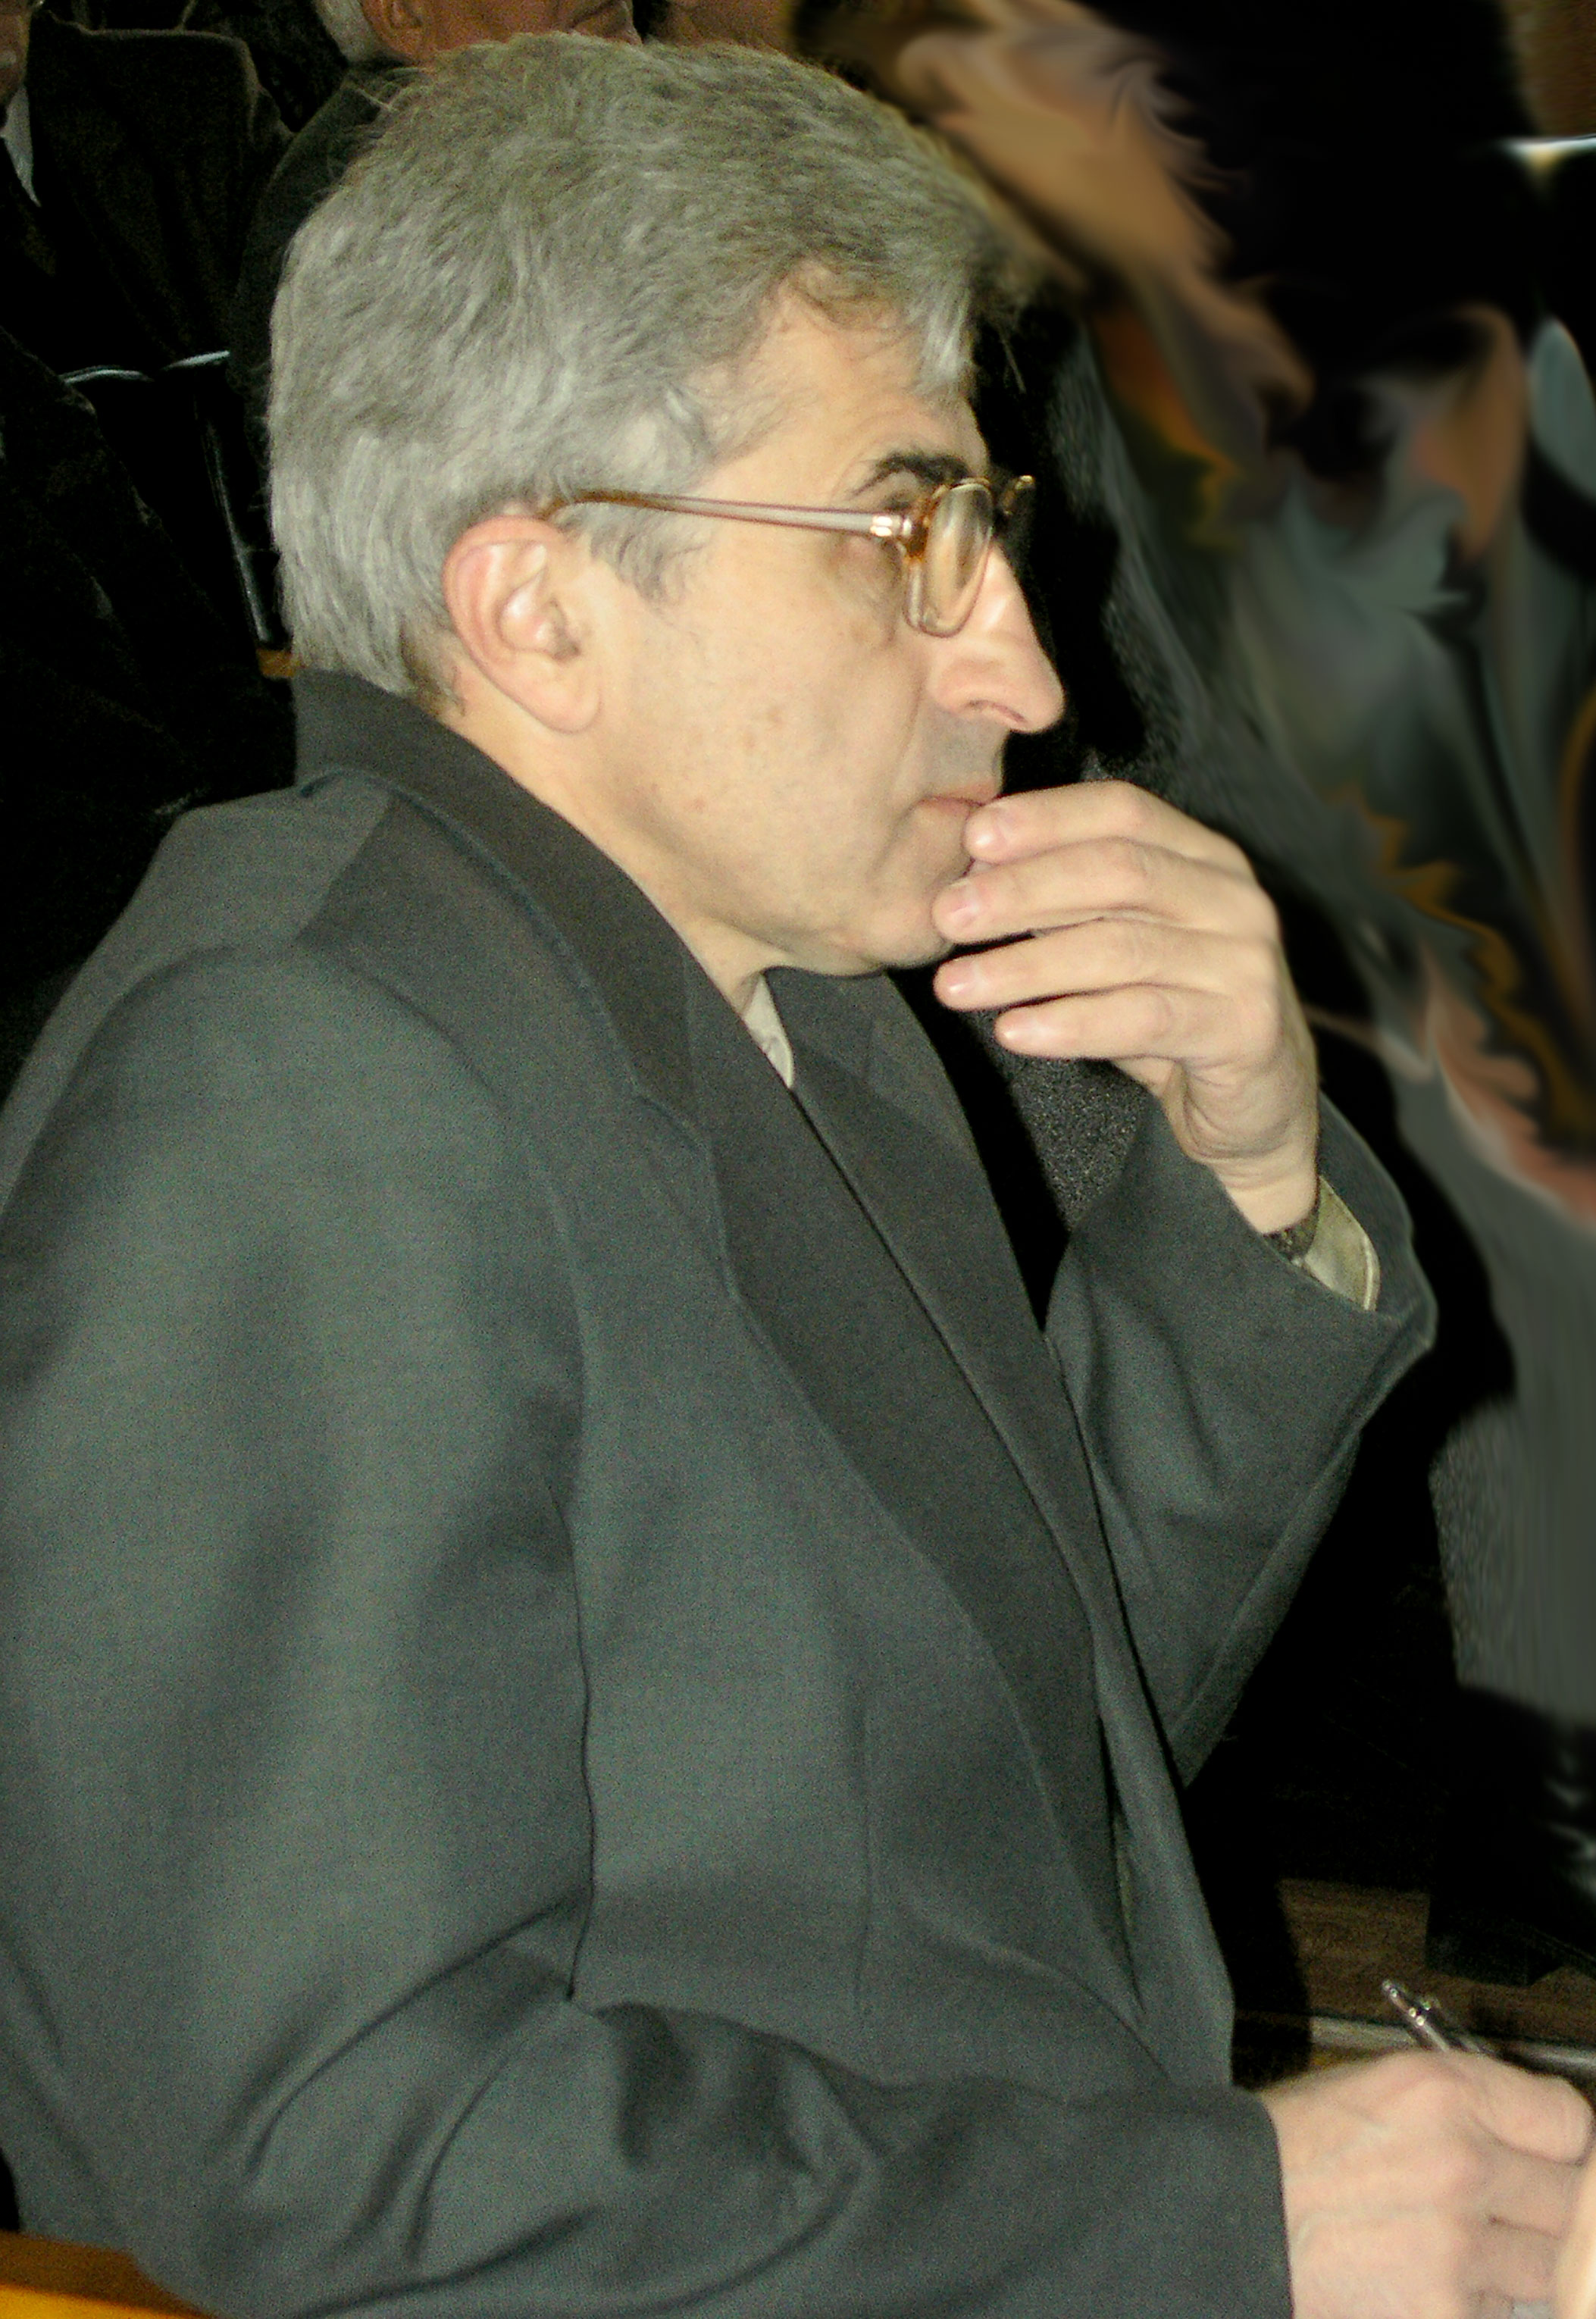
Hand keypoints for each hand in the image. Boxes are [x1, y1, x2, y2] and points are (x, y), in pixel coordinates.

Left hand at [931, 780, 1318, 1232]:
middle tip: (947, 915)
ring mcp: (1246, 962)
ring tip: (956, 985)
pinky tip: (1013, 1031)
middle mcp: (1234, 898)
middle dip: (1021, 890)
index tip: (971, 836)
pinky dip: (1071, 1023)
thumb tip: (972, 875)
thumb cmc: (1172, 1015)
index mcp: (1205, 859)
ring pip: (1121, 948)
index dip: (1046, 817)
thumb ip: (1067, 908)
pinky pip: (1144, 1018)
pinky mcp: (1245, 1028)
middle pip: (1116, 872)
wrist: (1257, 1108)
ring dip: (1027, 965)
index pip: (1123, 812)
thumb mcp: (1119, 947)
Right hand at [1263, 2051, 1592, 2318]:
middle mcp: (1462, 2163)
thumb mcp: (1383, 2086)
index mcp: (1444, 2092)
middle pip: (1570, 2199)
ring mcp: (1459, 2247)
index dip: (1562, 2145)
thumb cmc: (1297, 2147)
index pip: (1570, 2124)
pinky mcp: (1446, 2315)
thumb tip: (1544, 2135)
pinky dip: (1470, 2302)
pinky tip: (1419, 2276)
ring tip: (1443, 2241)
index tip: (1548, 2158)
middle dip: (1539, 2206)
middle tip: (1498, 2207)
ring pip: (1543, 2264)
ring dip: (1507, 2259)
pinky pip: (1497, 2313)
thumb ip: (1471, 2102)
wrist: (1232, 2216)